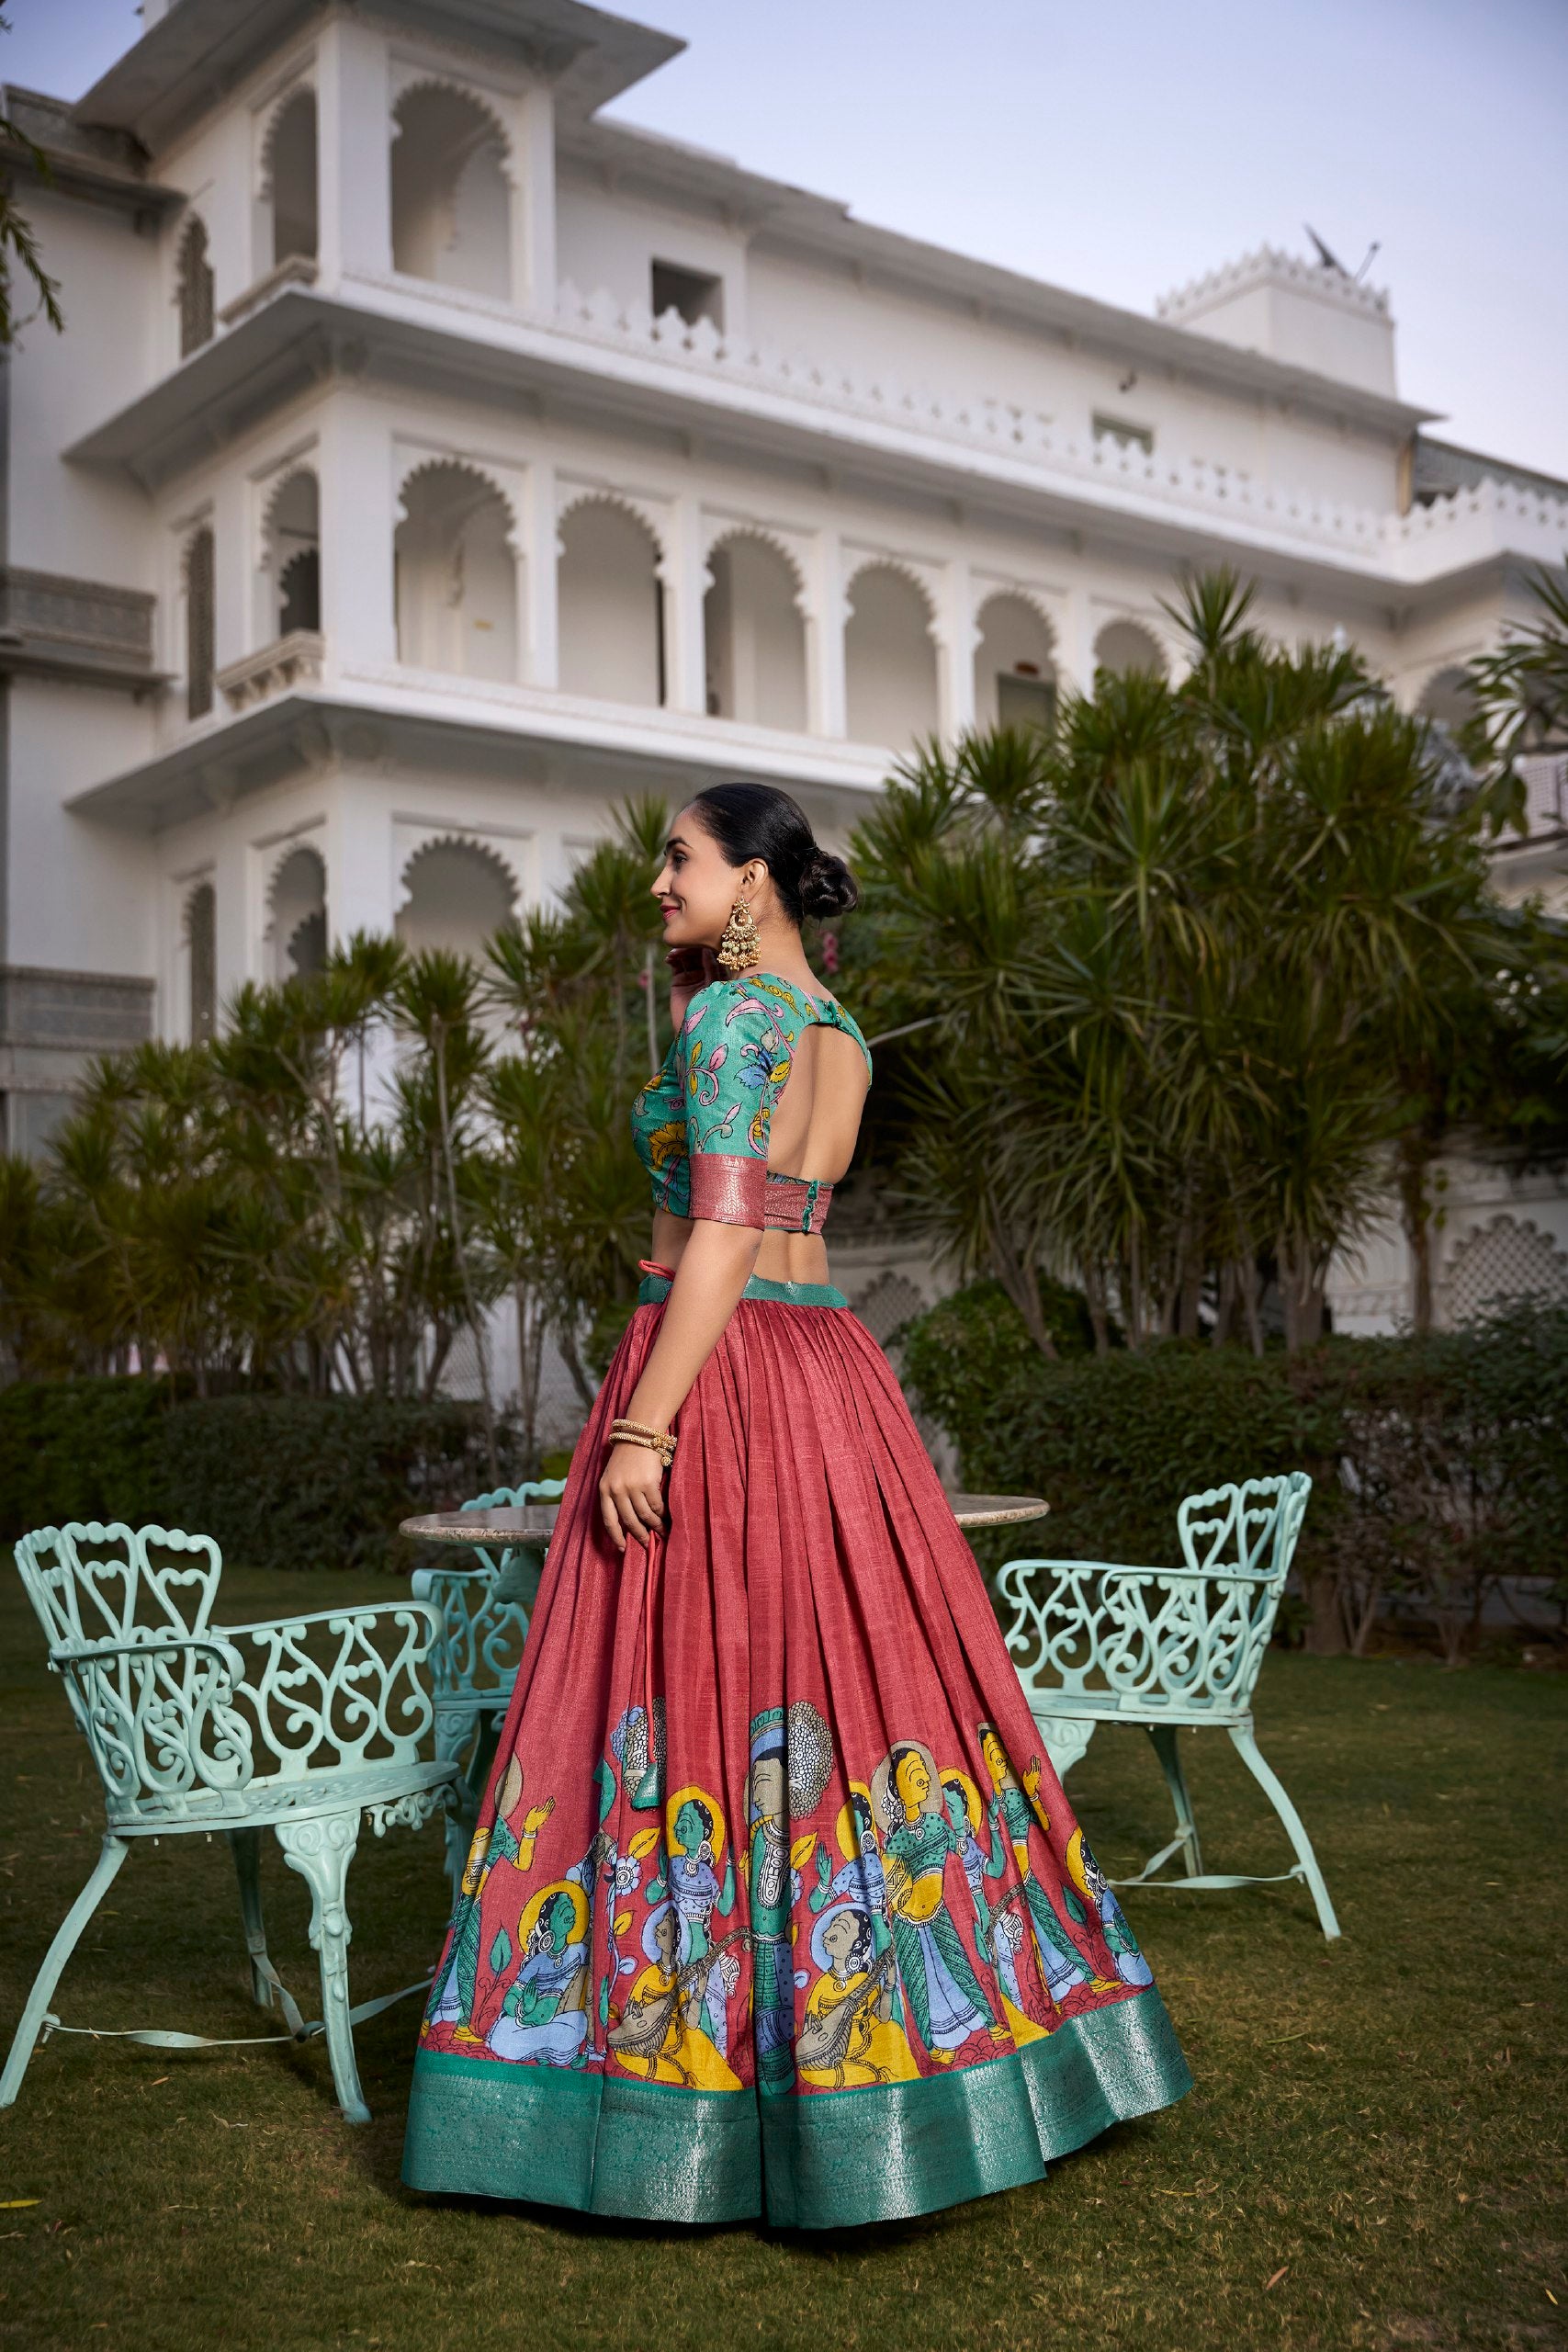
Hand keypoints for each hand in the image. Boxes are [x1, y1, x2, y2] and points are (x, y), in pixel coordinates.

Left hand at [598, 1440, 667, 1554]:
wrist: (639, 1435)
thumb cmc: (628, 1457)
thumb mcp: (614, 1476)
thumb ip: (617, 1496)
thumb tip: (630, 1522)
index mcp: (604, 1490)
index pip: (609, 1520)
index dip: (616, 1537)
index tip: (622, 1549)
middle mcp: (616, 1490)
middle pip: (629, 1521)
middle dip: (639, 1535)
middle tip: (647, 1544)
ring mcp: (631, 1487)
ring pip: (644, 1515)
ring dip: (655, 1527)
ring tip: (662, 1533)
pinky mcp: (647, 1483)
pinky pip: (656, 1506)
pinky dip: (662, 1515)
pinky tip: (666, 1519)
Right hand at [667, 942, 718, 1029]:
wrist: (696, 1034)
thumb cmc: (713, 1013)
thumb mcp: (716, 989)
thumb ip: (712, 969)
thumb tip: (706, 949)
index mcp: (721, 973)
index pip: (714, 953)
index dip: (707, 945)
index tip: (700, 940)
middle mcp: (708, 973)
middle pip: (700, 952)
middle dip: (692, 946)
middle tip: (684, 943)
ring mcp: (693, 977)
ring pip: (688, 957)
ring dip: (681, 951)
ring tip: (675, 953)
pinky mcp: (680, 982)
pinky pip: (676, 965)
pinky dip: (673, 958)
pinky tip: (670, 958)